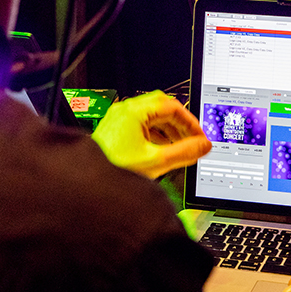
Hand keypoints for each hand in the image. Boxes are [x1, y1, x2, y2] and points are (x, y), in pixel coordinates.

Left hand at [92, 91, 211, 178]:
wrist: (87, 184)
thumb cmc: (113, 169)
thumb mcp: (156, 162)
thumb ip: (184, 152)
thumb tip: (203, 146)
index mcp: (134, 111)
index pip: (172, 107)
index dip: (190, 122)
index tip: (200, 137)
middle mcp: (125, 110)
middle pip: (162, 107)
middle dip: (180, 123)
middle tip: (192, 138)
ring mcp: (119, 119)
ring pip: (151, 116)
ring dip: (168, 129)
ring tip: (179, 147)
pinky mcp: (115, 130)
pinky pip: (141, 124)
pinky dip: (156, 134)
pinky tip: (162, 150)